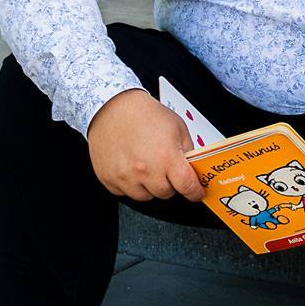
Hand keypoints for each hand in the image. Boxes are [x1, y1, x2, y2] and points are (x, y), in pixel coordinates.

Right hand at [88, 89, 205, 200]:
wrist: (111, 108)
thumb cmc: (143, 114)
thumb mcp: (177, 127)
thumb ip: (188, 151)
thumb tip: (193, 169)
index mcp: (166, 157)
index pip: (187, 187)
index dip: (194, 192)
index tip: (196, 193)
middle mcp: (145, 170)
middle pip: (166, 193)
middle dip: (170, 184)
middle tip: (165, 168)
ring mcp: (125, 177)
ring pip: (145, 197)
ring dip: (150, 186)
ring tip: (146, 166)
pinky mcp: (109, 179)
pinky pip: (125, 193)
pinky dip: (130, 184)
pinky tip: (131, 167)